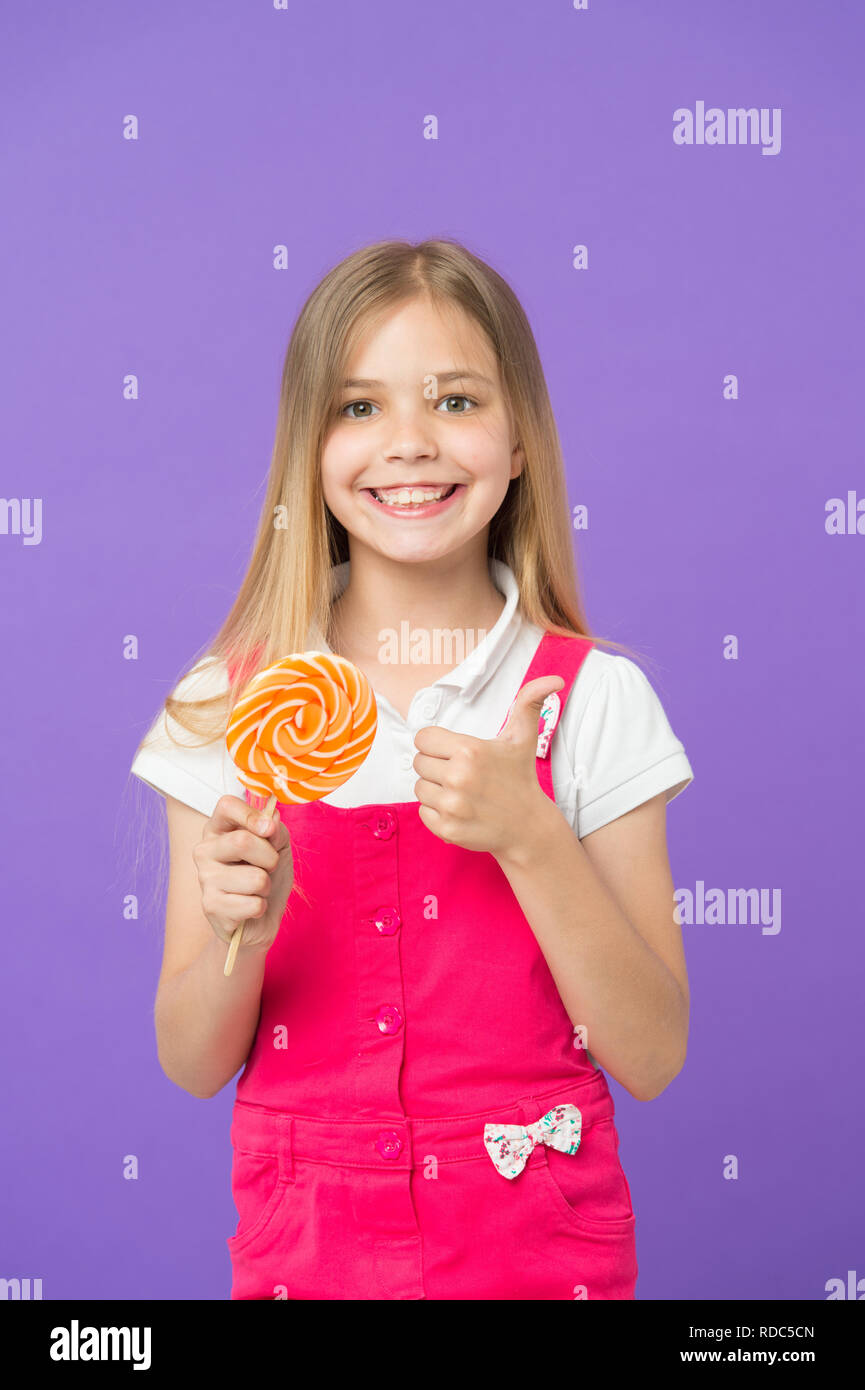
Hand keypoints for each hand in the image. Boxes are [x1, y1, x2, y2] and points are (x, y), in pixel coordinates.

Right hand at [193, 795, 293, 953]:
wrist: (260, 919)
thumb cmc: (267, 876)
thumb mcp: (279, 846)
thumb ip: (276, 830)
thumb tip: (271, 821)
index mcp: (218, 829)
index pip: (226, 805)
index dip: (252, 815)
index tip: (269, 829)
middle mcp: (205, 850)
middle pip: (243, 841)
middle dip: (270, 858)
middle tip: (268, 868)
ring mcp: (205, 879)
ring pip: (255, 878)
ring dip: (266, 887)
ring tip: (256, 890)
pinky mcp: (211, 907)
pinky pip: (253, 904)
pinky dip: (261, 908)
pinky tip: (248, 909)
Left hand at [412, 675, 564, 857]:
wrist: (528, 826)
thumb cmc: (520, 778)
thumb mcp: (523, 737)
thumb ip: (529, 702)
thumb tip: (554, 680)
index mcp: (469, 751)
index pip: (423, 738)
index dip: (436, 744)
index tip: (453, 752)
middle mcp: (458, 777)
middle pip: (418, 763)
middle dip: (437, 766)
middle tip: (461, 773)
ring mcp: (452, 806)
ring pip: (419, 788)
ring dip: (435, 789)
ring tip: (461, 791)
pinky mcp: (447, 829)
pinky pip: (423, 812)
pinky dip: (437, 811)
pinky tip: (459, 808)